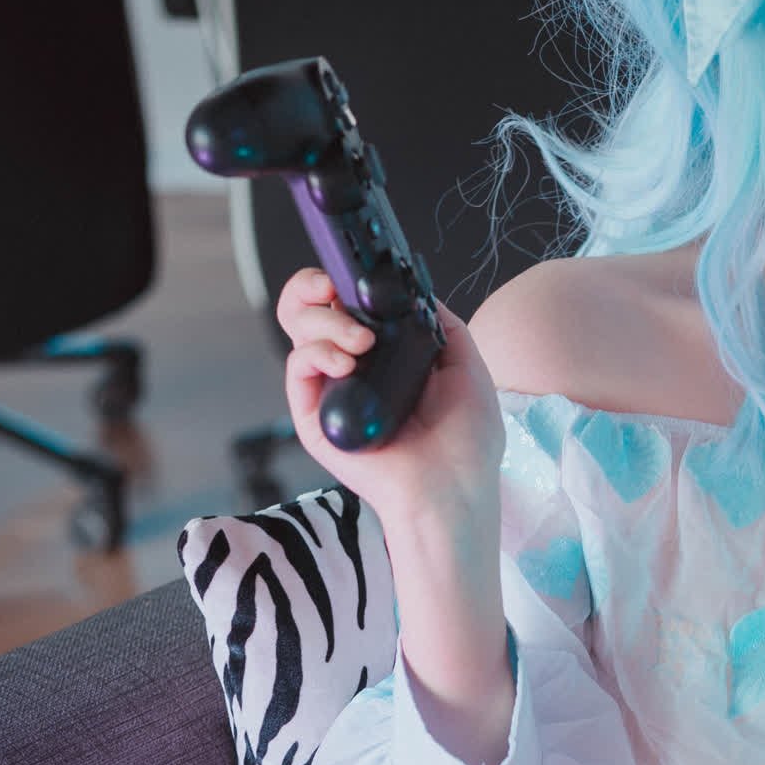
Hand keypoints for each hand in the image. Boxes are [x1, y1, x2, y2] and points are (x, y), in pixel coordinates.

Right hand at [275, 269, 504, 565]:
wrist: (454, 491)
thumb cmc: (467, 443)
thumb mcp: (467, 368)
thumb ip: (442, 324)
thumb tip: (418, 292)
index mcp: (385, 356)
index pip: (347, 305)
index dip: (342, 280)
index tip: (356, 272)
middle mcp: (353, 369)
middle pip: (310, 309)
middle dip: (314, 285)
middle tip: (336, 290)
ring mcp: (332, 393)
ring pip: (299, 330)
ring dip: (325, 321)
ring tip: (362, 343)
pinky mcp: (315, 419)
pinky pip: (297, 367)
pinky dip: (317, 352)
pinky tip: (347, 362)